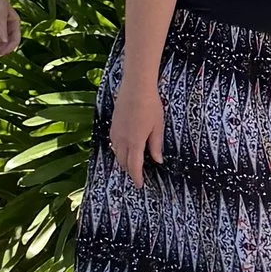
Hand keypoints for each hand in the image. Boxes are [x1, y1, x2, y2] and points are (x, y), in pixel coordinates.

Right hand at [109, 60, 164, 184]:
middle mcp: (122, 140)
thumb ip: (155, 145)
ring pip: (117, 153)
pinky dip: (119, 151)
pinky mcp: (113, 124)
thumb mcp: (158, 126)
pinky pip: (114, 143)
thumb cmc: (151, 105)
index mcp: (135, 142)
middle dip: (129, 170)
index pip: (134, 166)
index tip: (140, 184)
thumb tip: (157, 160)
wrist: (136, 87)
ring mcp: (116, 132)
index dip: (137, 177)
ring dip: (123, 161)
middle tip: (137, 175)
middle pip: (123, 162)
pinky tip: (124, 148)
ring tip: (131, 164)